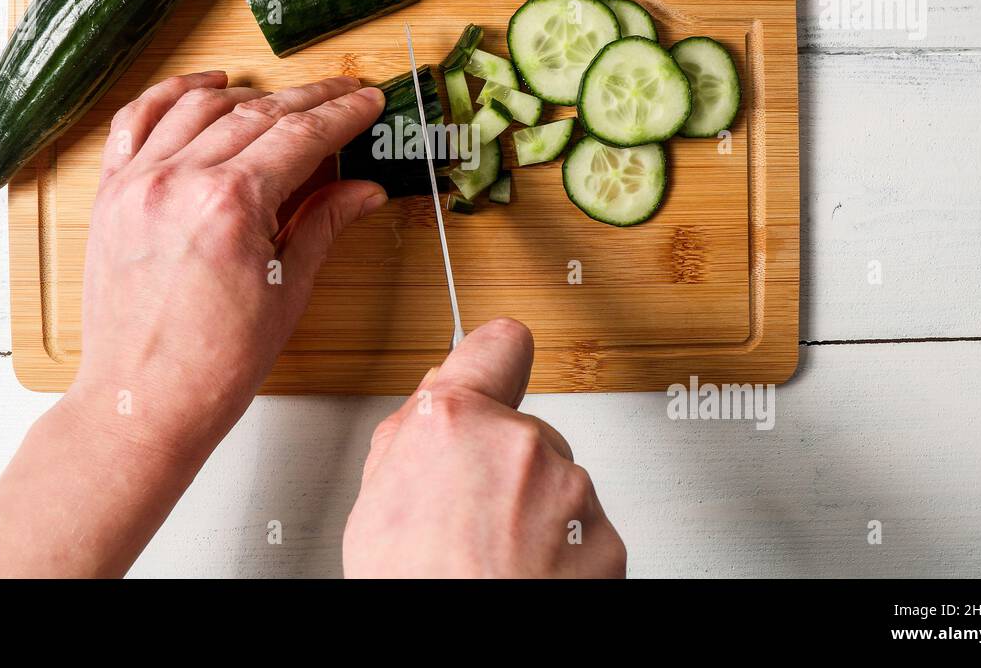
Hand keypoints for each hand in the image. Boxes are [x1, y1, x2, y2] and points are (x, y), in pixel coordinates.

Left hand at [64, 70, 387, 464]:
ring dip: (248, 94)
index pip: (301, 135)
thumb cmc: (214, 364)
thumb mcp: (288, 293)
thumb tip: (363, 190)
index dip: (342, 114)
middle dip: (309, 100)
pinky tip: (202, 88)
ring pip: (199, 107)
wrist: (142, 401)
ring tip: (283, 97)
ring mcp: (138, 183)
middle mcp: (180, 181)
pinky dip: (169, 95)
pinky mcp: (111, 195)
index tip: (368, 101)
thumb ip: (323, 225)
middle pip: (257, 114)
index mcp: (231, 204)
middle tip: (343, 94)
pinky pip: (135, 122)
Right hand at [343, 318, 626, 577]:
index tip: (496, 360)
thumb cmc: (412, 587)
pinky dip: (563, 550)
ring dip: (535, 511)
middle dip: (504, 463)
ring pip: (556, 481)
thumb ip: (412, 433)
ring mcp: (569, 489)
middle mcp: (520, 442)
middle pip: (523, 429)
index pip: (498, 343)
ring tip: (492, 558)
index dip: (494, 355)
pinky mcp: (603, 536)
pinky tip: (523, 575)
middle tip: (470, 515)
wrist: (460, 646)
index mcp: (456, 420)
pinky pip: (584, 527)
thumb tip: (435, 400)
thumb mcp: (377, 498)